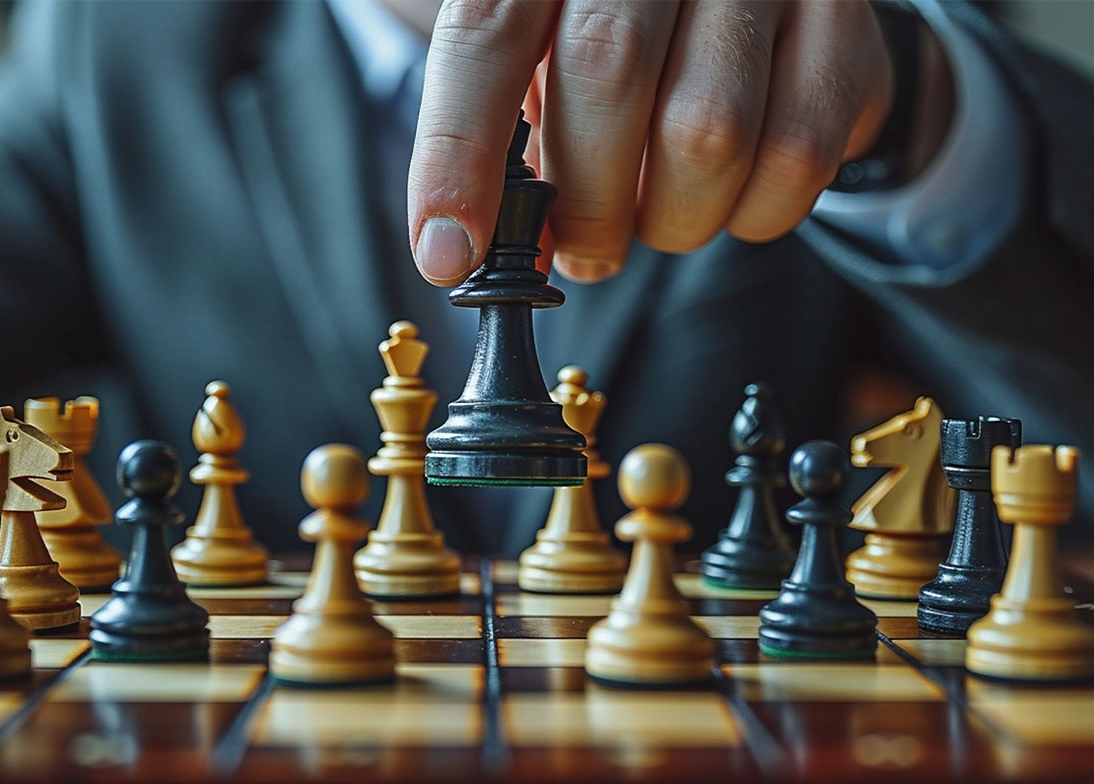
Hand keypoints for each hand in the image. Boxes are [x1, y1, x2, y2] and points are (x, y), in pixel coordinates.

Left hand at [408, 0, 892, 285]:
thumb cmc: (615, 36)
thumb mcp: (538, 57)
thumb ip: (499, 128)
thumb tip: (461, 244)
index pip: (486, 33)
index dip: (458, 151)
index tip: (449, 254)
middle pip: (609, 74)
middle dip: (585, 201)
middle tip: (582, 250)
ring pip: (707, 130)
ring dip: (671, 218)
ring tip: (657, 216)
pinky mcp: (840, 20)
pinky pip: (797, 155)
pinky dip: (752, 215)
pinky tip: (729, 198)